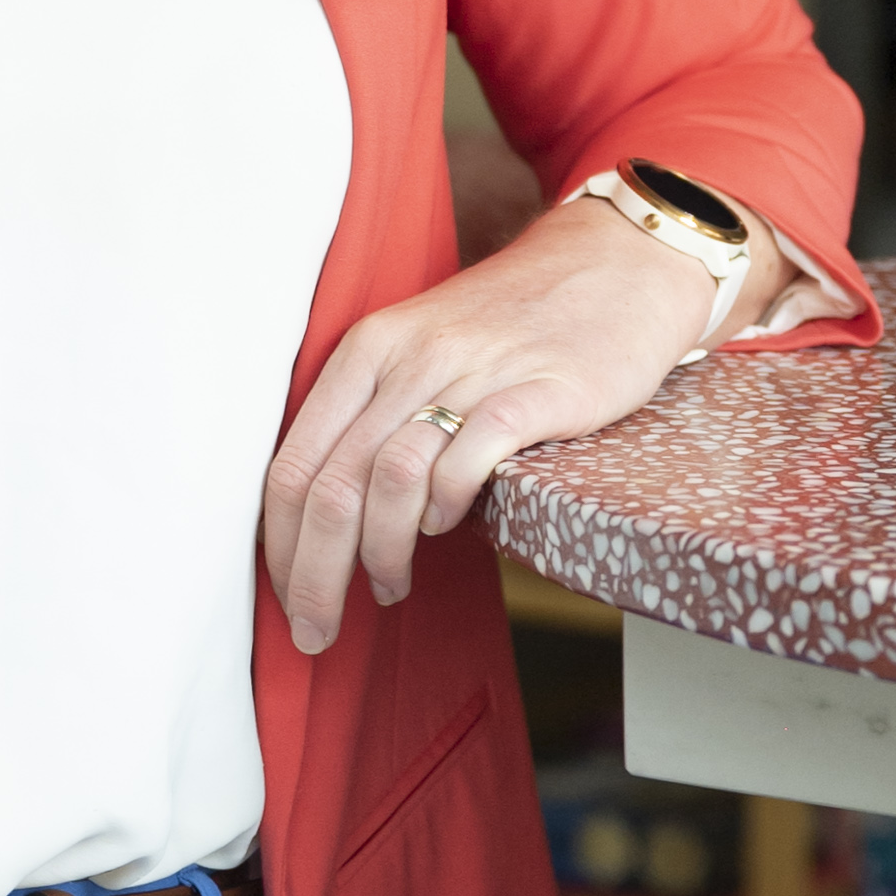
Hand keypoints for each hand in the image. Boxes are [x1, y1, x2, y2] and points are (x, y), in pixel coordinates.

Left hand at [261, 193, 786, 651]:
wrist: (615, 265)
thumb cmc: (516, 323)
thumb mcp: (423, 351)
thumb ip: (376, 420)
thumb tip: (333, 521)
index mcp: (367, 351)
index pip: (292, 464)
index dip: (279, 545)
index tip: (285, 598)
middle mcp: (406, 360)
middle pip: (330, 485)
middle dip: (313, 573)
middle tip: (317, 629)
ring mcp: (469, 373)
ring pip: (387, 480)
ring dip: (378, 553)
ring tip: (388, 587)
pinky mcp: (535, 390)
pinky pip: (466, 458)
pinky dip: (444, 507)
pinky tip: (443, 528)